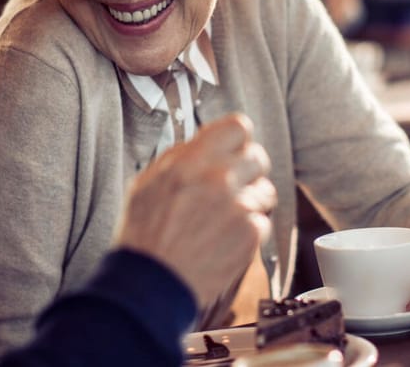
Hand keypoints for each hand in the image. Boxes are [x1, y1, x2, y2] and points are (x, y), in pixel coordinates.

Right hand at [114, 113, 276, 305]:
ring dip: (249, 203)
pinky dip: (248, 232)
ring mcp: (238, 206)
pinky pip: (263, 222)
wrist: (151, 282)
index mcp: (192, 160)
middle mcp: (219, 178)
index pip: (239, 127)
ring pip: (265, 191)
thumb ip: (182, 157)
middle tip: (231, 188)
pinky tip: (224, 240)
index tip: (233, 151)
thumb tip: (206, 143)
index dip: (238, 141)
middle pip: (258, 157)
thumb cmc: (144, 235)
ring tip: (223, 220)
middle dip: (247, 172)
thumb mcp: (148, 181)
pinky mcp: (251, 234)